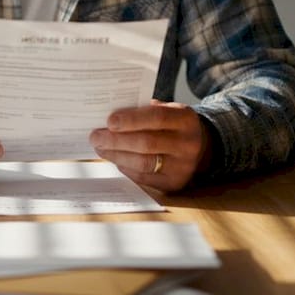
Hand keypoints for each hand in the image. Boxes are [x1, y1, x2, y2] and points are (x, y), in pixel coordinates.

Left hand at [89, 99, 211, 191]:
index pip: (157, 117)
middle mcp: (188, 144)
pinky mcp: (174, 183)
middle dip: (116, 140)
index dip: (131, 120)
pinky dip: (125, 168)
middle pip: (147, 143)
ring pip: (143, 163)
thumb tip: (109, 118)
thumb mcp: (166, 110)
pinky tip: (115, 159)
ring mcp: (183, 167)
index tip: (109, 121)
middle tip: (95, 137)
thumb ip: (143, 111)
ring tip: (100, 148)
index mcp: (185, 119)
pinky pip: (143, 177)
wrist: (199, 147)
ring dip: (117, 155)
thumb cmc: (172, 125)